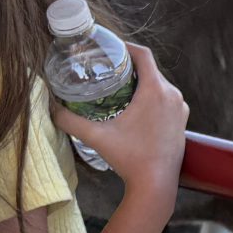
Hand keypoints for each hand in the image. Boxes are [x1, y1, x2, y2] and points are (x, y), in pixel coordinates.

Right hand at [53, 44, 187, 201]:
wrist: (156, 186)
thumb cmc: (129, 159)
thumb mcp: (96, 137)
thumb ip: (69, 121)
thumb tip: (49, 108)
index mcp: (156, 90)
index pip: (142, 55)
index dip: (125, 47)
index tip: (110, 48)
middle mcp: (173, 95)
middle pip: (150, 69)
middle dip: (130, 66)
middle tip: (108, 67)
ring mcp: (180, 109)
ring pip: (159, 85)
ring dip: (142, 82)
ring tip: (120, 85)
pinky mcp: (182, 122)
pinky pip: (167, 99)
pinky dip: (152, 97)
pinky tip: (136, 105)